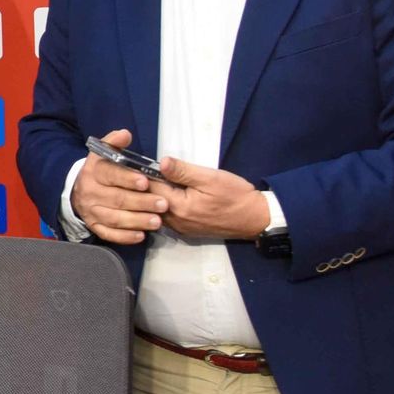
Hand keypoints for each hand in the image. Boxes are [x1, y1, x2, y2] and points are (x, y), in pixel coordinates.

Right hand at [70, 129, 167, 244]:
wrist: (78, 190)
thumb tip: (125, 134)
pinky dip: (125, 237)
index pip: (110, 175)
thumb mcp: (104, 153)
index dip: (127, 179)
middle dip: (141, 202)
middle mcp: (90, 192)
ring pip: (115, 218)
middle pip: (117, 199)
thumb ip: (115, 143)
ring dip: (137, 221)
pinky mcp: (95, 226)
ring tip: (157, 221)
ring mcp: (92, 211)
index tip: (145, 182)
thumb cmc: (101, 170)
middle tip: (162, 204)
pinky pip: (109, 234)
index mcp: (94, 172)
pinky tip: (141, 236)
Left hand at [154, 157, 269, 239]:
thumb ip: (183, 171)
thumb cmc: (235, 195)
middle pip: (151, 201)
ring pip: (158, 210)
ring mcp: (181, 228)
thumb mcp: (210, 178)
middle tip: (143, 170)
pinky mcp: (187, 230)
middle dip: (146, 186)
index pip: (150, 189)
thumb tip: (161, 162)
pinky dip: (165, 205)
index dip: (143, 174)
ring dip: (155, 196)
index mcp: (179, 208)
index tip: (138, 163)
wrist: (255, 218)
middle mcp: (175, 222)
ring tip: (156, 180)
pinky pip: (168, 216)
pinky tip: (169, 193)